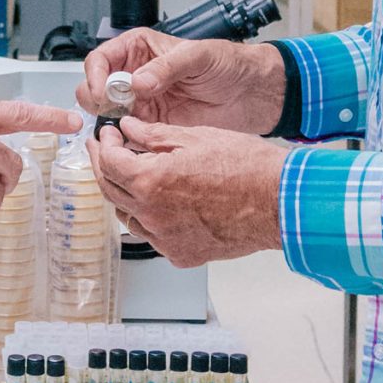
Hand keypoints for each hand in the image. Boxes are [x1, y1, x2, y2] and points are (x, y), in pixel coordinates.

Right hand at [77, 31, 284, 133]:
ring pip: (107, 114)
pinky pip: (127, 135)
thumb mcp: (198, 56)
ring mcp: (142, 104)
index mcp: (139, 50)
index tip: (100, 90)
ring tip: (122, 127)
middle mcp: (135, 76)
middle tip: (113, 110)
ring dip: (108, 122)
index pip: (101, 60)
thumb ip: (167, 67)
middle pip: (95, 88)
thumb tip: (138, 82)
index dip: (95, 75)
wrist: (250, 95)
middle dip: (96, 100)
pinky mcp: (152, 127)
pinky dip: (124, 140)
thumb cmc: (228, 64)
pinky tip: (133, 140)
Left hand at [88, 118, 286, 268]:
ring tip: (133, 175)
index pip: (108, 162)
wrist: (279, 201)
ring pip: (129, 215)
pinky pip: (152, 235)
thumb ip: (153, 135)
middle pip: (110, 190)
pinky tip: (159, 202)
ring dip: (125, 193)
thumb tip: (129, 129)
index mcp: (151, 181)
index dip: (102, 144)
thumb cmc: (247, 168)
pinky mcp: (181, 254)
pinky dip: (149, 217)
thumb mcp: (195, 137)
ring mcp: (166, 239)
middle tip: (107, 150)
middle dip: (105, 166)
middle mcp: (153, 215)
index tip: (106, 135)